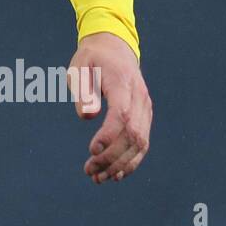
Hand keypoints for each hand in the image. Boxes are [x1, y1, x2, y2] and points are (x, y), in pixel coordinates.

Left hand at [69, 32, 152, 183]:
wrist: (114, 47)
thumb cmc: (92, 58)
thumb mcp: (79, 67)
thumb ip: (83, 90)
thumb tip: (87, 116)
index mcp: (122, 83)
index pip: (122, 114)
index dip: (109, 136)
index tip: (91, 151)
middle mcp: (139, 98)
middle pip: (133, 134)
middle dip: (111, 157)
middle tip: (89, 171)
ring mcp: (145, 108)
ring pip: (140, 143)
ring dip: (121, 164)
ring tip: (98, 178)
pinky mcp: (145, 116)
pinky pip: (143, 142)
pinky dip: (131, 161)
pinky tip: (116, 174)